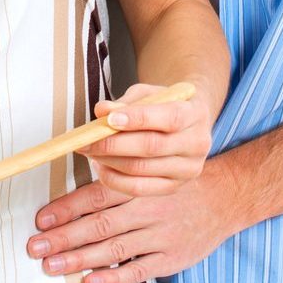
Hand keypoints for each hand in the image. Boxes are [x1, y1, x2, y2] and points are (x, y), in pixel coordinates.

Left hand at [26, 169, 233, 282]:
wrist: (223, 197)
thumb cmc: (177, 181)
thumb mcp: (152, 162)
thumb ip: (118, 165)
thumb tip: (81, 156)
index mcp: (138, 182)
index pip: (96, 194)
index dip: (67, 207)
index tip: (42, 219)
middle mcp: (147, 208)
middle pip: (99, 223)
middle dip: (64, 236)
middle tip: (36, 246)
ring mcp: (158, 234)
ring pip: (113, 248)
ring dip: (79, 258)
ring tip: (52, 264)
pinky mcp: (169, 257)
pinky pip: (138, 269)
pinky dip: (113, 277)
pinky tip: (90, 281)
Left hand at [83, 83, 213, 195]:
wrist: (189, 124)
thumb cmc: (164, 104)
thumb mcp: (149, 94)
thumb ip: (126, 102)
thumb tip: (102, 110)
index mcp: (196, 113)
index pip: (169, 118)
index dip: (138, 118)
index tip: (109, 118)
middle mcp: (197, 144)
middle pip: (152, 147)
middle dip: (113, 144)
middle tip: (86, 140)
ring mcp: (188, 169)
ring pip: (142, 169)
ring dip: (109, 161)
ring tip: (90, 151)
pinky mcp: (174, 187)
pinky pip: (139, 188)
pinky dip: (115, 179)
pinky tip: (101, 167)